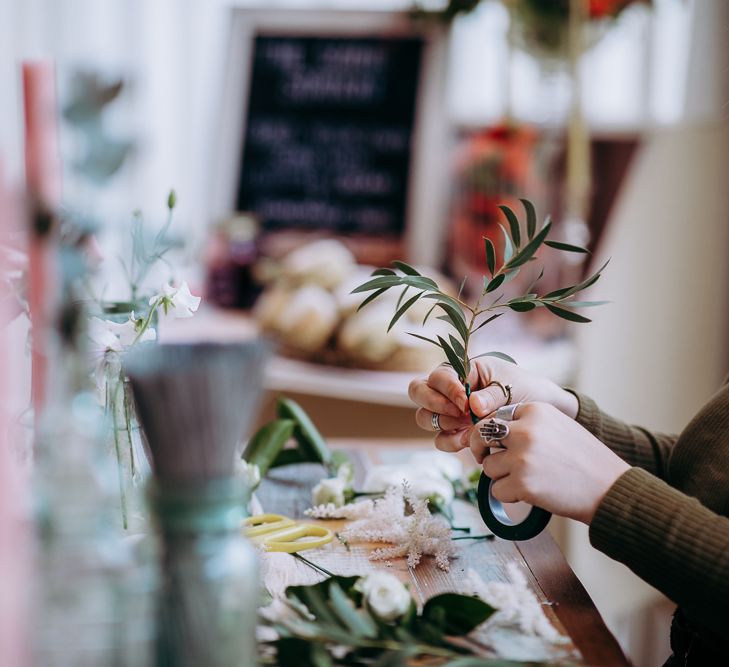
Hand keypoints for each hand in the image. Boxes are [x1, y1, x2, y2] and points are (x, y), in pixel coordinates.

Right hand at [408, 359, 577, 451]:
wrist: (541, 410)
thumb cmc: (525, 389)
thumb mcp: (512, 386)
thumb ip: (492, 395)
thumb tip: (472, 406)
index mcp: (462, 369)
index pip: (439, 375)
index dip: (447, 389)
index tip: (466, 403)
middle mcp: (449, 389)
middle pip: (417, 391)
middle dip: (434, 404)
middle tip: (459, 415)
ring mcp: (450, 411)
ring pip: (424, 417)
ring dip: (442, 424)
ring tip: (467, 430)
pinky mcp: (456, 432)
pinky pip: (440, 439)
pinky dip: (450, 442)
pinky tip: (469, 442)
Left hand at [473, 403, 629, 523]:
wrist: (609, 487)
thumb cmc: (584, 458)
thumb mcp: (557, 425)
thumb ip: (527, 423)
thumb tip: (490, 431)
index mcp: (534, 411)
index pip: (494, 416)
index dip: (492, 432)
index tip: (495, 443)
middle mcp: (525, 430)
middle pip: (482, 435)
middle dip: (480, 449)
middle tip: (485, 459)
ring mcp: (522, 457)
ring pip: (488, 466)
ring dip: (501, 476)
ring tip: (526, 479)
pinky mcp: (522, 483)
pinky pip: (496, 490)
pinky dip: (508, 494)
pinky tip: (528, 493)